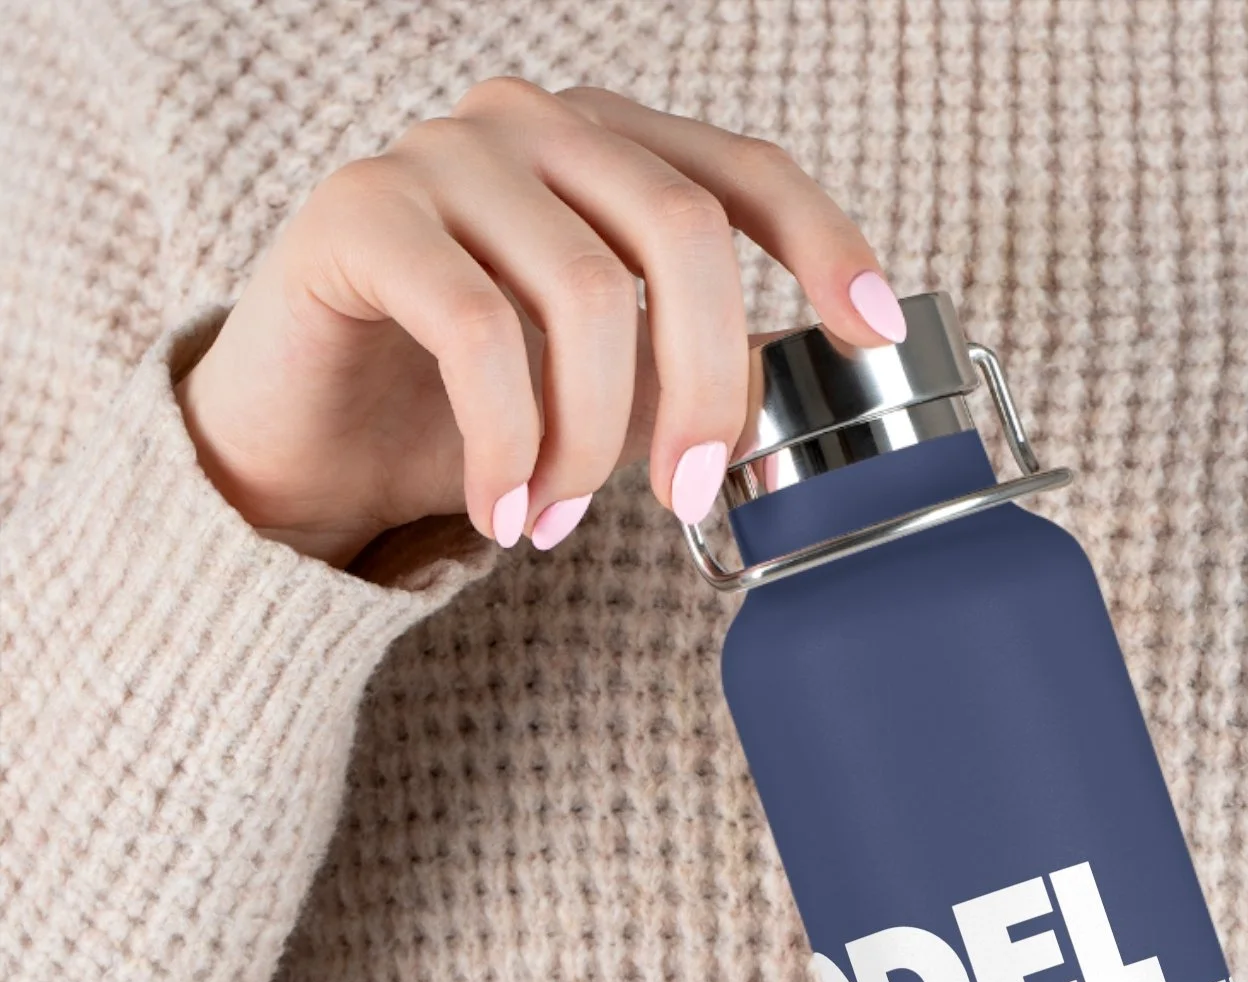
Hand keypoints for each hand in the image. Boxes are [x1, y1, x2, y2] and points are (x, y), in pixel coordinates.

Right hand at [175, 76, 905, 565]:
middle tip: (688, 496)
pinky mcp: (360, 210)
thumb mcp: (610, 391)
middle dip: (704, 385)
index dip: (824, 244)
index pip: (744, 172)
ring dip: (587, 441)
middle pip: (682, 231)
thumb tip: (799, 389)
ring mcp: (443, 152)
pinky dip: (509, 443)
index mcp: (609, 151)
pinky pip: (478, 331)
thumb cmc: (468, 411)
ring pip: (585, 292)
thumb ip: (692, 367)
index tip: (874, 333)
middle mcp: (533, 124)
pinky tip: (504, 511)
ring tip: (559, 523)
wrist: (306, 445)